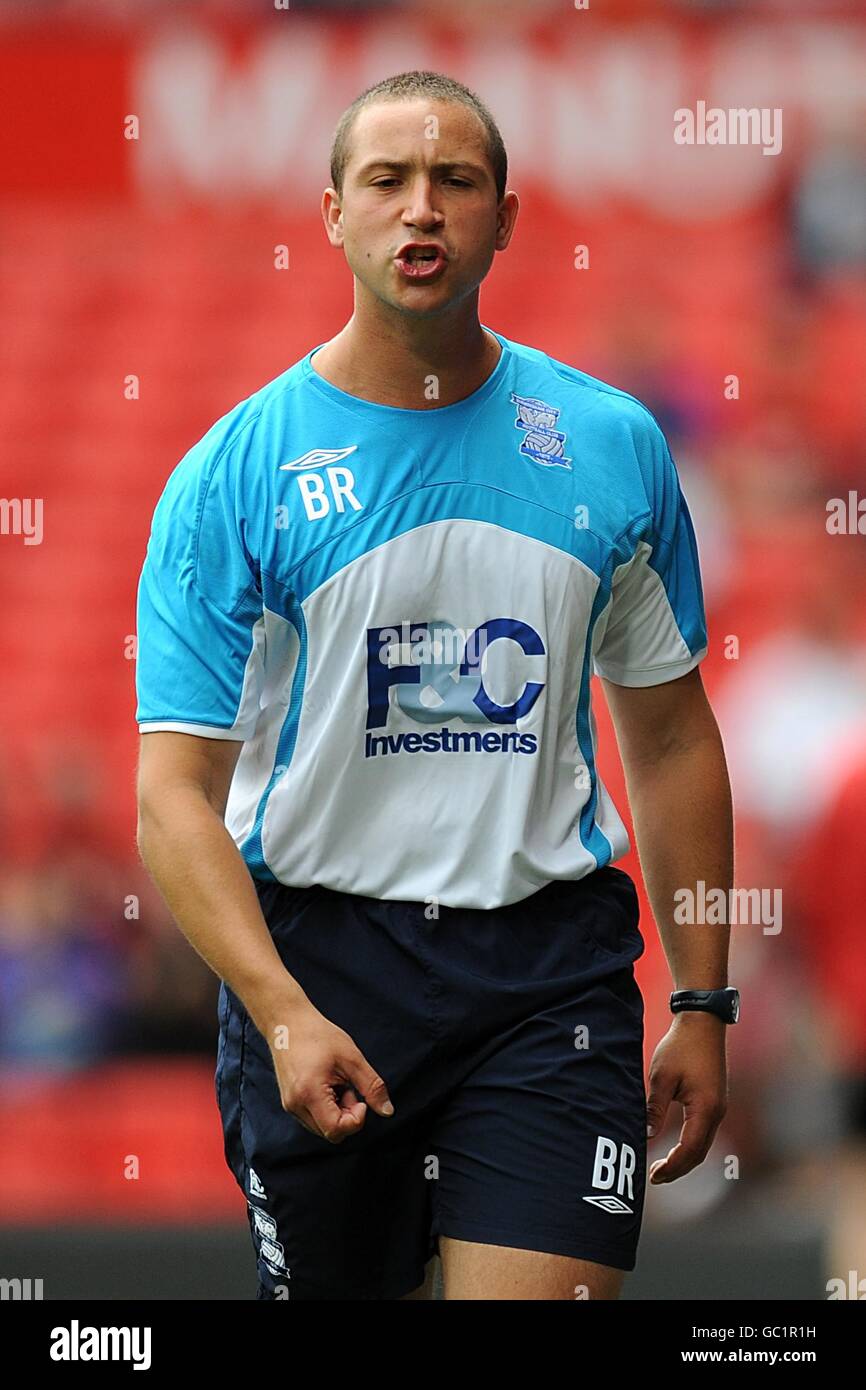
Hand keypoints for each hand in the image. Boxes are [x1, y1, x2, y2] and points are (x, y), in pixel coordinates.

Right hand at [263, 998, 394, 1144]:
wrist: (288, 1022)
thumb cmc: (319, 1035)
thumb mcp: (352, 1058)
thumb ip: (372, 1087)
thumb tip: (388, 1111)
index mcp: (309, 1094)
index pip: (336, 1130)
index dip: (356, 1119)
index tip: (360, 1098)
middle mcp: (295, 1105)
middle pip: (330, 1133)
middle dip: (347, 1116)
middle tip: (348, 1087)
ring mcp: (290, 1105)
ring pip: (322, 1128)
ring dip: (337, 1112)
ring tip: (336, 1083)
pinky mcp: (289, 1102)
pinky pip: (314, 1118)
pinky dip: (326, 1108)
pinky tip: (327, 1085)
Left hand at [645, 1012, 727, 1182]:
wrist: (703, 1023)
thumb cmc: (680, 1047)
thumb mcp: (661, 1077)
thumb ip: (655, 1109)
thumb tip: (646, 1136)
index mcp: (705, 1109)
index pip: (689, 1150)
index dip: (672, 1167)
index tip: (653, 1176)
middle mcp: (717, 1112)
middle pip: (699, 1153)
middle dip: (678, 1169)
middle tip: (655, 1177)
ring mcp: (719, 1107)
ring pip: (703, 1144)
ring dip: (685, 1159)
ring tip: (662, 1166)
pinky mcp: (715, 1101)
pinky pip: (704, 1132)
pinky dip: (690, 1145)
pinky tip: (676, 1147)